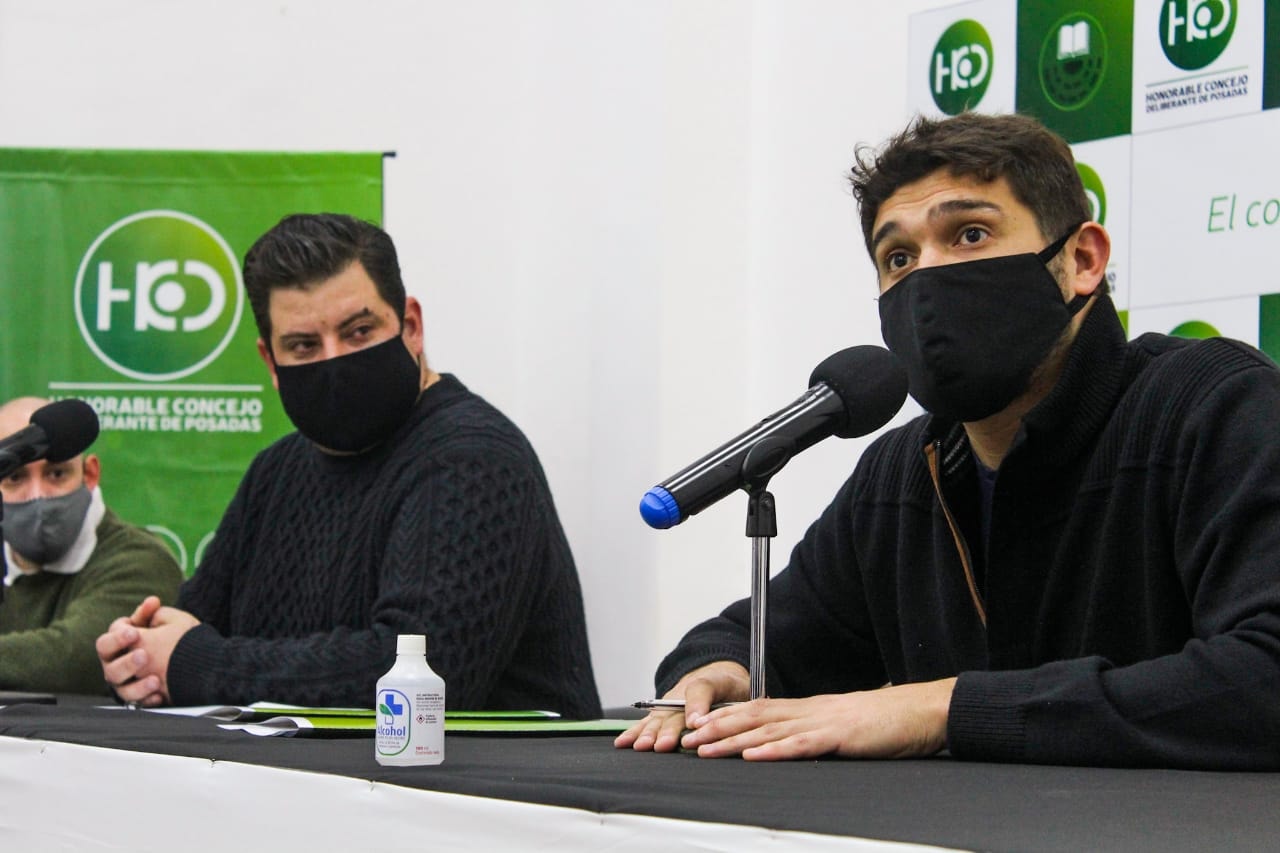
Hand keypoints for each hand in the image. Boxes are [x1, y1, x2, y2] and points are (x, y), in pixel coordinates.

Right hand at [97, 598, 200, 706]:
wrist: (191, 660)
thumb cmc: (169, 637)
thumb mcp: (163, 621)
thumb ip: (152, 614)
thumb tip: (152, 601)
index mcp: (118, 646)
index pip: (107, 641)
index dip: (119, 637)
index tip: (134, 633)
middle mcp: (117, 666)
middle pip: (110, 668)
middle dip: (126, 662)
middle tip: (143, 655)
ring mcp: (126, 684)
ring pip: (122, 689)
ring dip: (138, 685)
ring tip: (155, 680)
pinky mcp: (139, 698)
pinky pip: (138, 704)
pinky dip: (148, 700)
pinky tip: (159, 695)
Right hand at [614, 660, 750, 752]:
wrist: (715, 675)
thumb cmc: (728, 685)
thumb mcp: (734, 685)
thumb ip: (717, 698)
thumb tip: (696, 722)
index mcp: (708, 683)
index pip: (700, 690)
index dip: (696, 705)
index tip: (695, 724)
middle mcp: (682, 694)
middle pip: (674, 712)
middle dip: (667, 730)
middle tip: (662, 745)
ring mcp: (668, 704)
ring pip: (658, 719)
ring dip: (649, 733)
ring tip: (642, 746)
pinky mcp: (660, 714)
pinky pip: (646, 723)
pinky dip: (634, 733)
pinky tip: (622, 743)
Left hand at [678, 677, 955, 760]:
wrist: (919, 712)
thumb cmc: (883, 724)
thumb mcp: (840, 726)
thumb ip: (813, 734)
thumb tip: (786, 745)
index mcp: (807, 709)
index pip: (756, 710)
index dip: (724, 718)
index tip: (696, 726)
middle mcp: (808, 711)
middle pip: (753, 717)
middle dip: (716, 727)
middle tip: (686, 737)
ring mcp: (822, 722)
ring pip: (769, 730)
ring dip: (734, 740)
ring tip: (706, 748)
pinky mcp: (840, 736)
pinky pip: (803, 744)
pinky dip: (776, 750)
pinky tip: (755, 755)